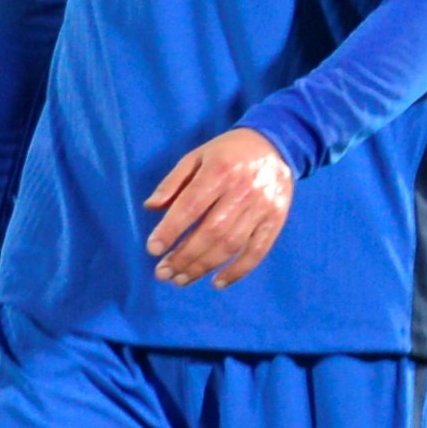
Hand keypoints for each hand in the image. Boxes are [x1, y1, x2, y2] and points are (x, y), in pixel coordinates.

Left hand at [141, 127, 300, 288]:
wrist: (275, 145)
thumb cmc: (227, 152)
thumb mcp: (196, 156)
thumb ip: (173, 182)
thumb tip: (150, 208)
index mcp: (219, 171)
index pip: (191, 205)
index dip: (170, 230)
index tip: (153, 249)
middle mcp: (242, 190)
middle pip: (211, 231)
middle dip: (184, 256)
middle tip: (163, 272)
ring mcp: (262, 207)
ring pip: (231, 245)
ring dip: (204, 267)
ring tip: (181, 279)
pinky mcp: (276, 220)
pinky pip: (257, 251)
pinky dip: (238, 271)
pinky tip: (217, 282)